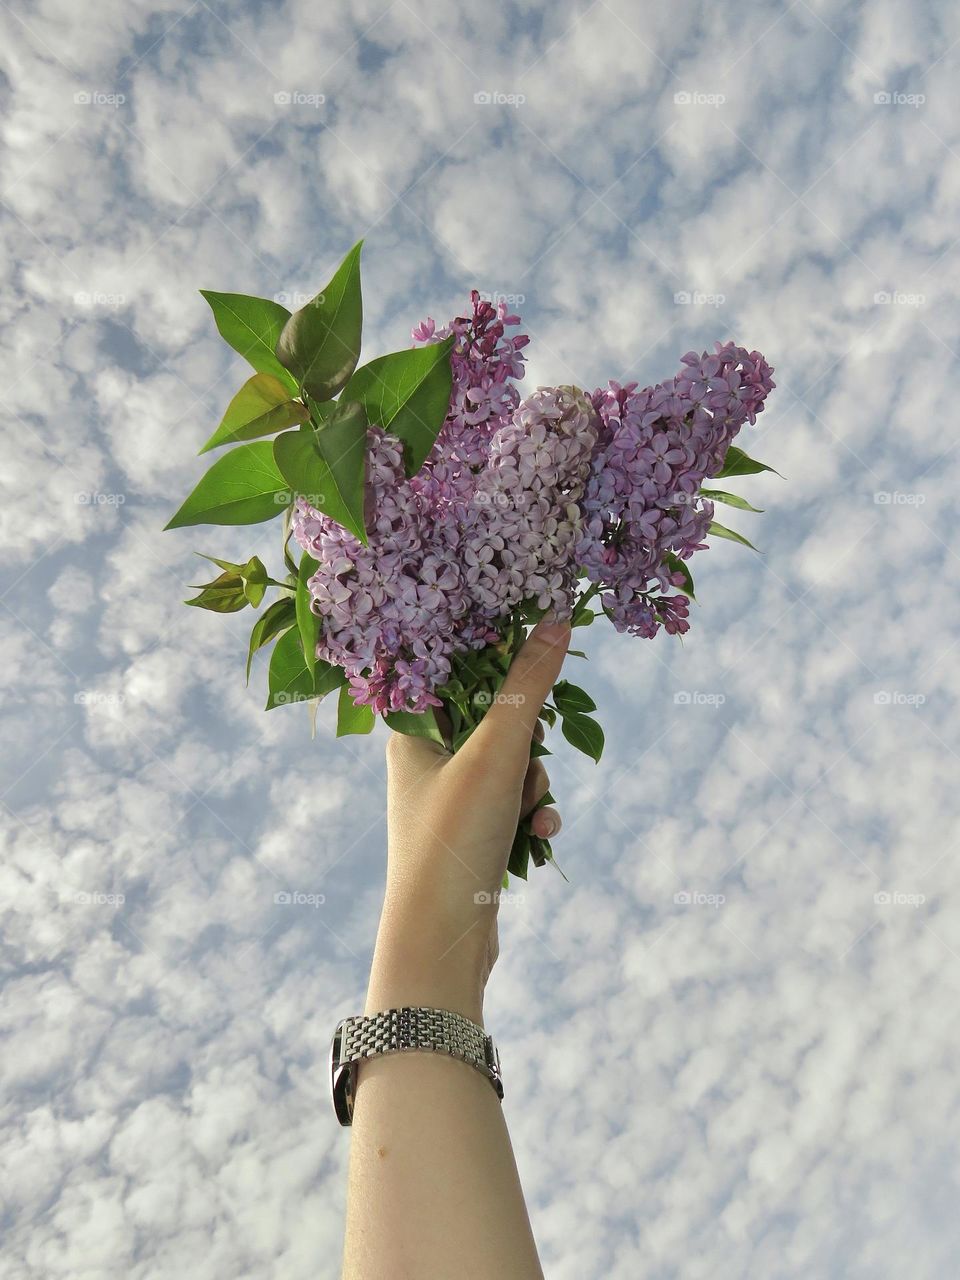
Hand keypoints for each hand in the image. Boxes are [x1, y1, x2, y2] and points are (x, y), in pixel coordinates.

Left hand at [365, 614, 571, 1023]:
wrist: (442, 941)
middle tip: (526, 765)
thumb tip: (557, 617)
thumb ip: (528, 684)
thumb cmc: (454, 838)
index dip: (502, 676)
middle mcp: (424, 764)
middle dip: (527, 746)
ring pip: (512, 768)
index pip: (459, 676)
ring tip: (528, 812)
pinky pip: (513, 807)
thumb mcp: (497, 751)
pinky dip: (530, 818)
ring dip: (533, 786)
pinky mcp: (471, 838)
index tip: (531, 684)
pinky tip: (539, 838)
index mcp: (411, 733)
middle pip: (495, 724)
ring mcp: (448, 803)